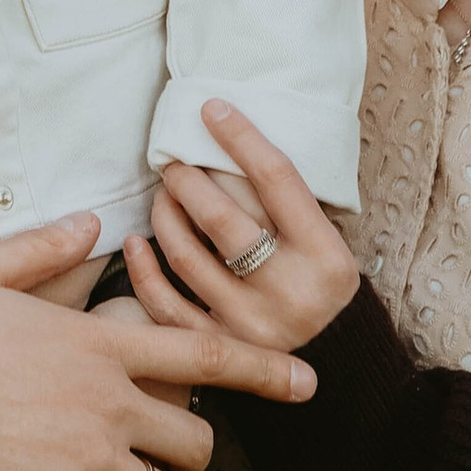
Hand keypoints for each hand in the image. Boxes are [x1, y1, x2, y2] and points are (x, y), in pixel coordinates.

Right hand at [0, 210, 312, 470]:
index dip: (264, 371)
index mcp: (98, 340)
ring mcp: (91, 459)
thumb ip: (46, 249)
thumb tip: (91, 222)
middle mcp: (110, 400)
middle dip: (194, 457)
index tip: (308, 384)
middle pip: (196, 440)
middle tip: (175, 468)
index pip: (203, 351)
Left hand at [126, 99, 360, 352]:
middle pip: (222, 218)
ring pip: (186, 257)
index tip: (211, 108)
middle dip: (187, 179)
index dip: (240, 137)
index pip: (277, 180)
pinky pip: (166, 304)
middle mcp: (291, 293)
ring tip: (162, 195)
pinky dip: (144, 270)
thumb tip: (232, 139)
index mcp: (327, 258)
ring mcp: (252, 326)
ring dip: (164, 215)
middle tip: (172, 160)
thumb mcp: (326, 244)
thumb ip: (289, 204)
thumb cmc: (320, 285)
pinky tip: (135, 242)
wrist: (335, 362)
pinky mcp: (219, 350)